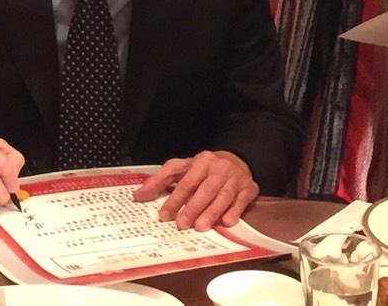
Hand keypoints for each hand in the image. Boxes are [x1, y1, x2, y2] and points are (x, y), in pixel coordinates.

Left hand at [131, 151, 258, 230]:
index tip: (164, 215)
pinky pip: (241, 200)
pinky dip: (235, 211)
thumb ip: (161, 180)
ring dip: (212, 212)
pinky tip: (227, 222)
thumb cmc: (204, 168)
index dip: (174, 198)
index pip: (186, 181)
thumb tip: (138, 195)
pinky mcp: (249, 188)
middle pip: (204, 189)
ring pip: (223, 195)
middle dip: (193, 207)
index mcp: (201, 161)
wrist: (237, 160)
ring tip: (201, 226)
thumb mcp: (182, 168)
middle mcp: (219, 168)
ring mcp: (236, 178)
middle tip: (182, 224)